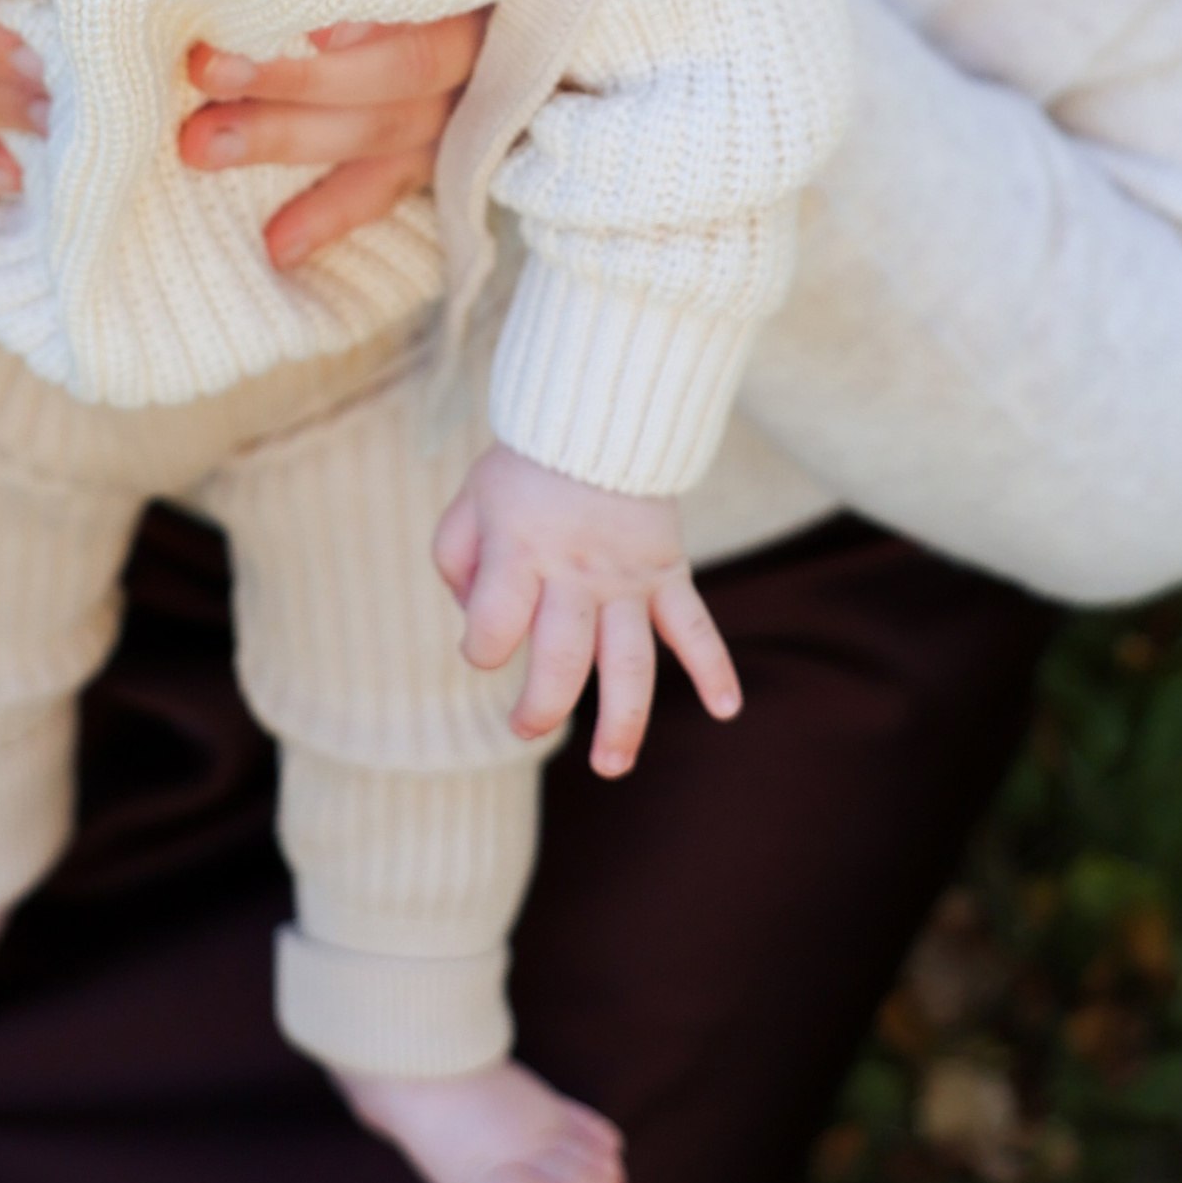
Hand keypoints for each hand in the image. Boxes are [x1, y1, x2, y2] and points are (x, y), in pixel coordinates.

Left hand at [182, 12, 487, 269]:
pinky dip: (333, 215)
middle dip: (294, 74)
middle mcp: (477, 37)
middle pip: (400, 63)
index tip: (309, 22)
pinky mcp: (447, 150)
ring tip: (200, 147)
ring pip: (386, 126)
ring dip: (289, 138)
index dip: (369, 8)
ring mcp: (465, 100)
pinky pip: (390, 187)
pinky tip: (277, 244)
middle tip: (203, 68)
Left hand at [432, 448, 741, 771]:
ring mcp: (627, 578)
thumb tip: (473, 624)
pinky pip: (696, 624)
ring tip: (612, 766)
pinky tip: (726, 708)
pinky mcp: (668, 572)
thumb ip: (455, 564)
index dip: (479, 651)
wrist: (598, 416)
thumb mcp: (468, 503)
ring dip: (623, 721)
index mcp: (518, 554)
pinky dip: (714, 665)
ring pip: (629, 662)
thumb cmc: (524, 470)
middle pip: (560, 663)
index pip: (491, 631)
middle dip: (539, 709)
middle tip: (524, 728)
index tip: (481, 645)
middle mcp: (574, 574)